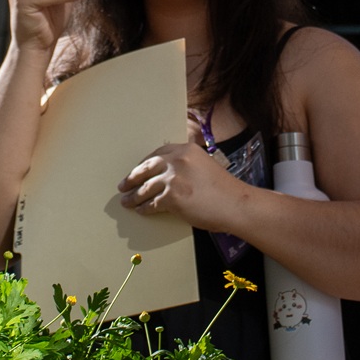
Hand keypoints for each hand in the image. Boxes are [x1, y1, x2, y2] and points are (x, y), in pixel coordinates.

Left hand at [118, 143, 247, 232]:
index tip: (138, 170)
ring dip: (134, 196)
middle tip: (123, 185)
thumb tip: (170, 175)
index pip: (158, 153)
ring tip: (126, 201)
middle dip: (132, 178)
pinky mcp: (172, 197)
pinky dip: (145, 208)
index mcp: (186, 149)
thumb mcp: (206, 166)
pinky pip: (152, 203)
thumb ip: (188, 165)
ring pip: (146, 187)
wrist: (236, 204)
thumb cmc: (225, 190)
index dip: (144, 163)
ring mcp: (173, 178)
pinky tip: (141, 210)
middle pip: (146, 168)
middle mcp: (177, 160)